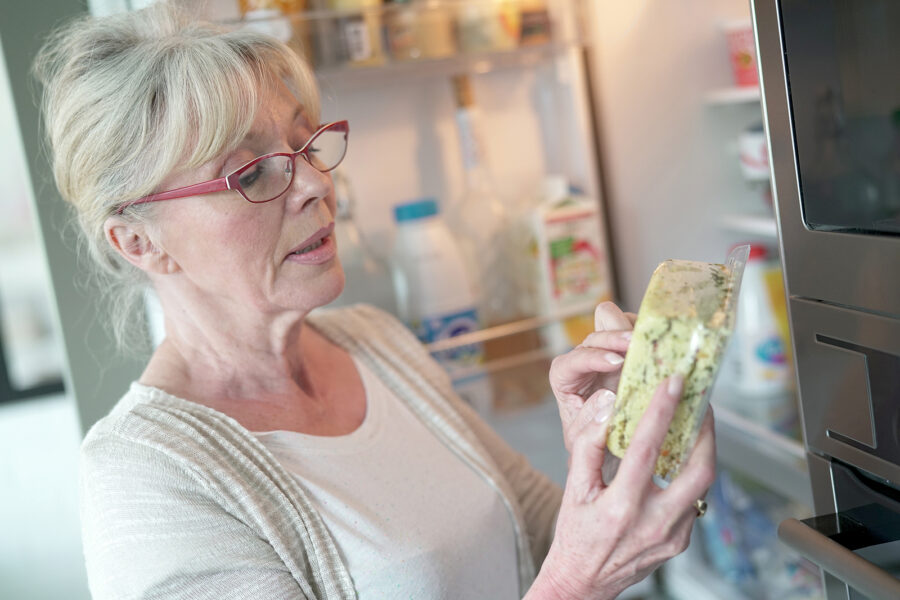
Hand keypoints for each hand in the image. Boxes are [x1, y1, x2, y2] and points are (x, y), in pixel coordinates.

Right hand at [525, 375, 716, 599]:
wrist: (584, 581)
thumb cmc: (576, 533)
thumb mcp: (573, 488)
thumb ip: (588, 445)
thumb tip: (607, 407)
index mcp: (621, 507)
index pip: (647, 449)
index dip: (662, 411)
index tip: (673, 383)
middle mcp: (653, 522)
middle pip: (697, 469)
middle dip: (705, 429)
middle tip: (701, 400)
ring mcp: (672, 535)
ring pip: (703, 484)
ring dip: (704, 448)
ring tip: (698, 421)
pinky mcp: (680, 541)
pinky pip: (695, 500)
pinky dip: (694, 472)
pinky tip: (685, 455)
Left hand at [549, 302, 636, 452]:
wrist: (613, 449)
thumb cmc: (592, 444)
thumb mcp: (583, 440)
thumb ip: (588, 420)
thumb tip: (607, 397)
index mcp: (565, 378)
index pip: (572, 361)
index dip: (593, 358)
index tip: (615, 363)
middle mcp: (585, 361)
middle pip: (594, 337)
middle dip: (613, 338)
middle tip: (634, 343)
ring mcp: (609, 353)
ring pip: (615, 327)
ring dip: (632, 332)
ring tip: (651, 340)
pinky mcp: (630, 351)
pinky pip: (635, 331)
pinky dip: (648, 335)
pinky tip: (663, 342)